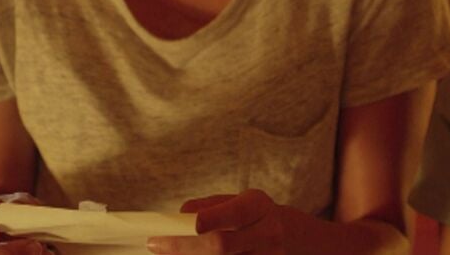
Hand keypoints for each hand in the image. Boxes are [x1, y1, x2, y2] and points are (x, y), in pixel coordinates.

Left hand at [146, 188, 287, 254]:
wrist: (294, 239)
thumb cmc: (254, 217)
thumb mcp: (238, 202)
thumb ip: (209, 207)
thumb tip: (179, 216)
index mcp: (259, 206)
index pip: (233, 214)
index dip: (207, 220)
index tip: (176, 225)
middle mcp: (267, 234)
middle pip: (221, 246)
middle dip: (183, 247)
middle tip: (155, 244)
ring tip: (168, 252)